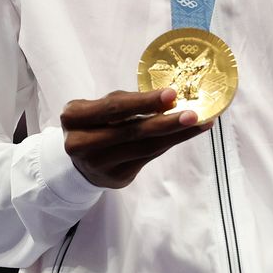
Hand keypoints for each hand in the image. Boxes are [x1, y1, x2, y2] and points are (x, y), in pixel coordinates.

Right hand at [61, 88, 211, 187]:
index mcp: (74, 116)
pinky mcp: (115, 177)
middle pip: (131, 130)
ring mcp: (98, 163)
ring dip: (175, 134)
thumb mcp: (99, 108)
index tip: (172, 95)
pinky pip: (148, 157)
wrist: (80, 162)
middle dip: (165, 121)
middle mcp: (80, 143)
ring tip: (198, 123)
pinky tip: (185, 134)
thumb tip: (169, 100)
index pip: (114, 108)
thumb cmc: (94, 124)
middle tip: (192, 114)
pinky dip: (169, 144)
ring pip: (144, 147)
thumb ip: (127, 104)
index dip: (144, 102)